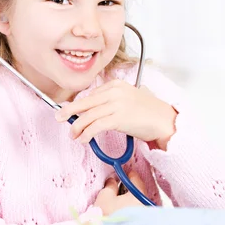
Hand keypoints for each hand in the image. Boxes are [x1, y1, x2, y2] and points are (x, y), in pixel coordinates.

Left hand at [55, 79, 176, 147]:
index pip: (91, 94)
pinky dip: (86, 134)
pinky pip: (95, 126)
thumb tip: (92, 111)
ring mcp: (116, 104)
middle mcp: (115, 91)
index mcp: (116, 84)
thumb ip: (112, 101)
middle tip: (59, 117)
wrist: (165, 121)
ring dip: (77, 127)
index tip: (71, 112)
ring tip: (74, 135)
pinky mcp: (118, 118)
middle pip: (86, 102)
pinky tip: (84, 139)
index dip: (79, 105)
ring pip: (88, 115)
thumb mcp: (129, 99)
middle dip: (70, 111)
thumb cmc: (149, 113)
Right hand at [94, 171, 146, 215]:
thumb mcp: (104, 198)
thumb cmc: (107, 217)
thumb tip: (113, 180)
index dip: (128, 175)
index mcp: (138, 195)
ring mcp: (146, 216)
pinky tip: (122, 213)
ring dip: (130, 201)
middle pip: (138, 192)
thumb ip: (110, 186)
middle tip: (118, 187)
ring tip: (118, 202)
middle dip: (129, 189)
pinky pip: (138, 212)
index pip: (136, 179)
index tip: (123, 173)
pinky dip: (131, 210)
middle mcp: (146, 204)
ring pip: (138, 203)